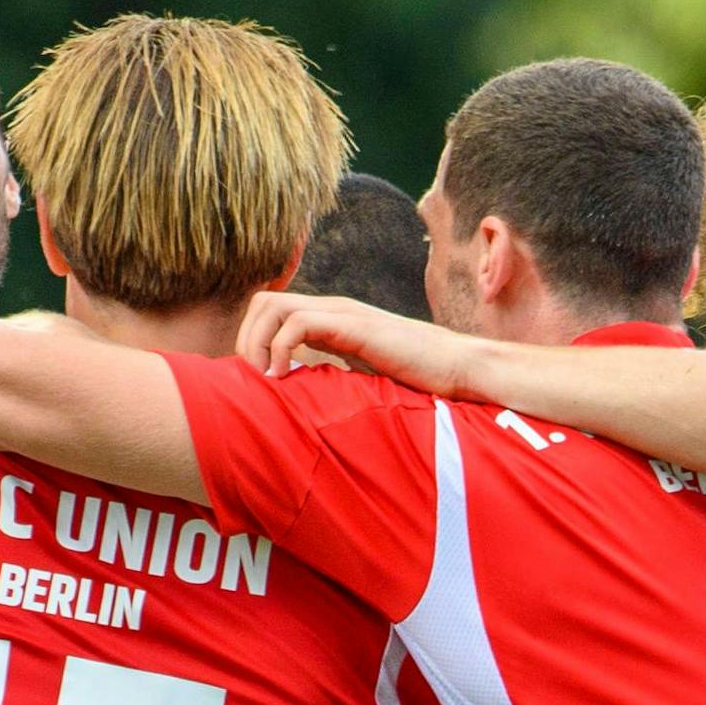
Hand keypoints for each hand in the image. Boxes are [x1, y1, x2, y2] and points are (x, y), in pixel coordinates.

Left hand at [234, 292, 478, 397]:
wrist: (458, 368)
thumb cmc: (417, 380)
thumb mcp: (361, 378)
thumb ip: (333, 378)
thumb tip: (301, 403)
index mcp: (331, 320)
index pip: (271, 312)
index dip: (253, 341)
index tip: (257, 381)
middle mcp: (332, 309)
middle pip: (263, 302)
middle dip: (248, 340)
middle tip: (255, 381)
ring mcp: (343, 313)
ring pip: (273, 306)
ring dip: (258, 343)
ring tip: (269, 379)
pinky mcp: (355, 326)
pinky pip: (298, 322)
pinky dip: (281, 348)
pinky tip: (288, 378)